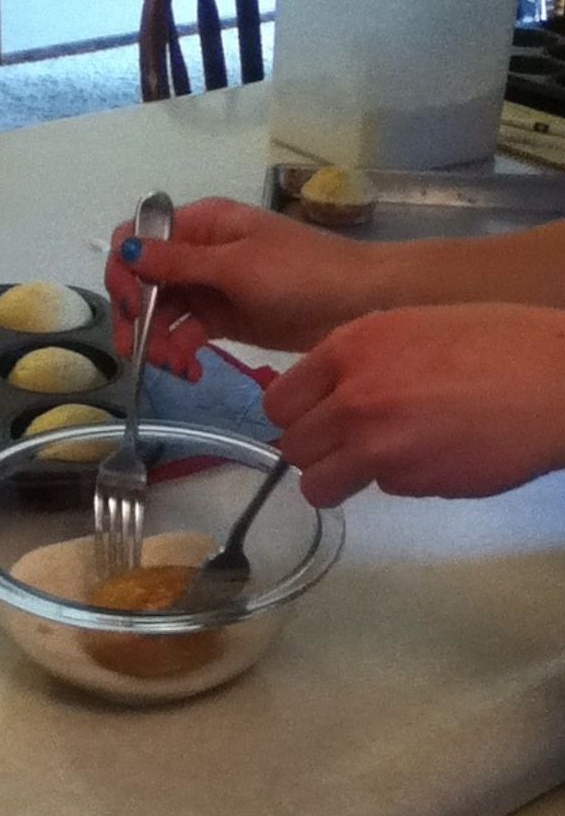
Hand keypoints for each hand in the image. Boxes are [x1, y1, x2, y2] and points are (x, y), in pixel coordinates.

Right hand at [105, 197, 381, 376]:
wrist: (361, 304)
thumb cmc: (302, 273)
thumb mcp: (238, 266)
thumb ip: (180, 262)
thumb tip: (126, 249)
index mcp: (202, 223)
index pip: (138, 238)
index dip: (124, 271)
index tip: (129, 307)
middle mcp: (199, 252)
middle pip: (143, 280)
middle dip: (136, 316)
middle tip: (140, 353)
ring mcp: (210, 286)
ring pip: (161, 311)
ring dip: (157, 340)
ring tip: (175, 368)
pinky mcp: (223, 318)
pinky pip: (185, 333)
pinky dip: (180, 351)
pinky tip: (190, 371)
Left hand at [263, 303, 564, 506]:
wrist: (558, 382)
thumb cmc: (498, 343)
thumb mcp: (412, 326)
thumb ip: (362, 359)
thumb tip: (329, 392)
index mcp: (350, 348)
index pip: (279, 401)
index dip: (297, 415)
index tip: (315, 419)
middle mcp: (353, 397)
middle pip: (292, 447)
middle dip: (316, 450)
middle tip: (349, 444)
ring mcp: (378, 446)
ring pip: (318, 484)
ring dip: (340, 479)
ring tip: (380, 460)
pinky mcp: (410, 483)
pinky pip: (379, 488)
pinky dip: (400, 479)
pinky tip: (437, 454)